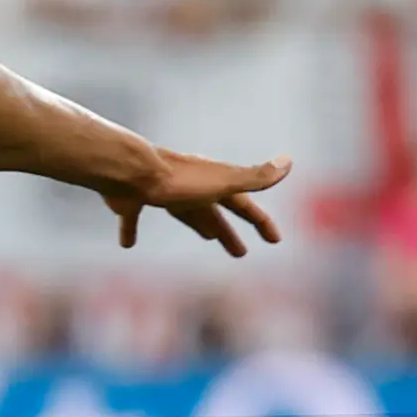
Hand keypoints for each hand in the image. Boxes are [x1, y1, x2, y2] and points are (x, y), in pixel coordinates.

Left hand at [105, 150, 289, 257]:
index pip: (245, 206)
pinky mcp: (132, 199)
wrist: (131, 170)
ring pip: (185, 212)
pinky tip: (127, 243)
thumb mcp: (222, 182)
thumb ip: (254, 177)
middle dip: (228, 231)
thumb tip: (289, 162)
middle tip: (240, 253)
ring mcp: (161, 192)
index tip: (275, 240)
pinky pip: (134, 217)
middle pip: (215, 212)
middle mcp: (190, 186)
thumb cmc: (178, 180)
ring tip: (207, 238)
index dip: (261, 222)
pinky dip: (131, 229)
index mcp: (214, 184)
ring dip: (198, 224)